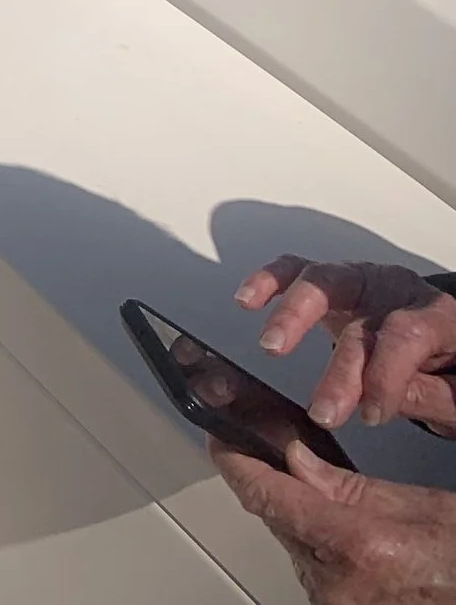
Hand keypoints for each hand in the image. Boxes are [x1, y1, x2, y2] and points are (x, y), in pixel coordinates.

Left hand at [212, 437, 455, 603]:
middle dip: (281, 489)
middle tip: (292, 463)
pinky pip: (314, 573)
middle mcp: (336, 583)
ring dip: (306, 524)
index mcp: (356, 546)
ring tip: (352, 520)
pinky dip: (321, 552)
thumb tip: (295, 459)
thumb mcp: (422, 509)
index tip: (219, 439)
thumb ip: (348, 486)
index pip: (267, 496)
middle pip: (278, 521)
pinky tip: (351, 546)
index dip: (236, 463)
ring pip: (295, 547)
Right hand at [238, 257, 455, 431]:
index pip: (407, 337)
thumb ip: (428, 395)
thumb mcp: (454, 392)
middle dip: (340, 370)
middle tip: (323, 411)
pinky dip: (268, 281)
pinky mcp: (330, 281)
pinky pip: (294, 269)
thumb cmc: (447, 364)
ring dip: (294, 315)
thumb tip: (387, 399)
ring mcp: (360, 281)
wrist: (441, 338)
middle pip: (362, 321)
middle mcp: (396, 291)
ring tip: (272, 347)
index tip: (371, 414)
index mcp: (437, 316)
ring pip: (323, 283)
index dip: (387, 376)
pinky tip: (247, 300)